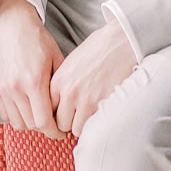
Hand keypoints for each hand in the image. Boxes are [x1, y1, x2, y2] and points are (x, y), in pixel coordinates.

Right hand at [0, 0, 65, 138]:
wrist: (14, 25)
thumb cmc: (39, 40)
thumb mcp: (57, 59)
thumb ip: (60, 87)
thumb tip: (68, 110)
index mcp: (35, 82)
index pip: (43, 122)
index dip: (55, 132)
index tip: (62, 132)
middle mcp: (17, 88)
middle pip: (31, 125)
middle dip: (45, 129)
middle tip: (54, 125)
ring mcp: (4, 89)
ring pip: (18, 123)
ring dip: (30, 124)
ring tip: (40, 116)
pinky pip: (5, 115)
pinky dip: (17, 117)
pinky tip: (27, 109)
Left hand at [50, 19, 136, 138]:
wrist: (121, 42)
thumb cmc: (100, 48)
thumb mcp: (72, 63)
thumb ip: (63, 83)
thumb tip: (61, 102)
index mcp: (59, 80)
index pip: (49, 109)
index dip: (58, 113)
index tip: (65, 113)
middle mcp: (68, 92)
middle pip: (60, 123)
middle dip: (69, 121)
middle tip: (78, 116)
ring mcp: (84, 101)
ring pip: (75, 129)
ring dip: (82, 124)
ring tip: (90, 113)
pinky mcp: (101, 105)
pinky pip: (91, 126)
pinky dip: (94, 123)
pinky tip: (99, 112)